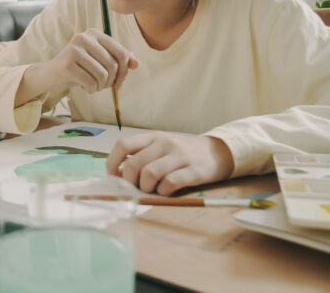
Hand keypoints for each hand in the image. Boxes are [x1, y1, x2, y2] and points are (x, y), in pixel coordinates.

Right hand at [45, 29, 138, 93]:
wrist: (51, 75)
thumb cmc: (80, 68)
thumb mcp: (100, 61)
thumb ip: (119, 60)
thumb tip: (136, 64)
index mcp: (95, 33)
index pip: (122, 53)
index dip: (124, 71)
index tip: (119, 83)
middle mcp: (84, 37)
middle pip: (113, 65)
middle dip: (111, 81)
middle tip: (103, 86)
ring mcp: (74, 50)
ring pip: (102, 75)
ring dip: (101, 86)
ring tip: (93, 85)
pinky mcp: (67, 64)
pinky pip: (91, 82)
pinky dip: (91, 89)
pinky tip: (83, 87)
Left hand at [106, 132, 233, 195]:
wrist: (217, 152)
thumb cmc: (182, 153)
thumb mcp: (159, 149)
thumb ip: (139, 158)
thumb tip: (118, 175)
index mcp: (152, 137)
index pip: (123, 145)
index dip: (112, 163)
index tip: (114, 177)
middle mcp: (164, 143)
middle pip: (133, 165)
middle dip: (130, 182)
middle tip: (137, 188)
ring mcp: (179, 156)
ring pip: (149, 174)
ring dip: (147, 188)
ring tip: (153, 189)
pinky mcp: (194, 170)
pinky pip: (170, 183)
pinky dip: (164, 192)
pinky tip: (168, 191)